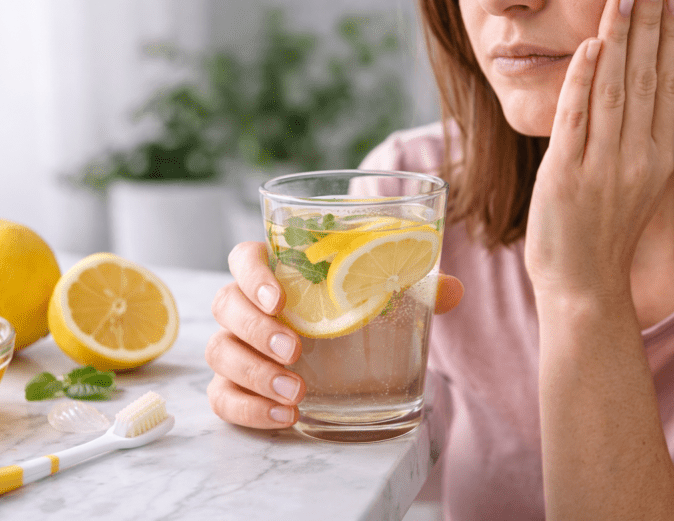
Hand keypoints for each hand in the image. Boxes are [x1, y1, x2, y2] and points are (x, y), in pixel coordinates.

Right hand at [206, 240, 463, 428]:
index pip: (245, 257)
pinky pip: (222, 398)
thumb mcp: (389, 298)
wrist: (350, 357)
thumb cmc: (357, 313)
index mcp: (277, 271)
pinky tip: (283, 416)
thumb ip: (418, 288)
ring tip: (297, 393)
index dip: (253, 275)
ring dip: (254, 373)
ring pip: (220, 353)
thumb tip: (453, 290)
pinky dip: (248, 409)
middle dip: (257, 330)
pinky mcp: (235, 387)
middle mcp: (247, 306)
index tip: (281, 299)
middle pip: (226, 305)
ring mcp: (236, 347)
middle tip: (297, 351)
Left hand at [524, 0, 673, 296]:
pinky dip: (582, 80)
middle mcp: (637, 159)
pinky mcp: (566, 176)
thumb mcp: (645, 179)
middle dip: (649, 24)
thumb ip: (663, 128)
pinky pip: (576, 119)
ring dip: (619, 39)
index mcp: (658, 157)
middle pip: (646, 78)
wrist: (583, 285)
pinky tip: (588, 45)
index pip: (670, 84)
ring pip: (614, 90)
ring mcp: (602, 168)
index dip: (672, 37)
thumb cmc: (608, 230)